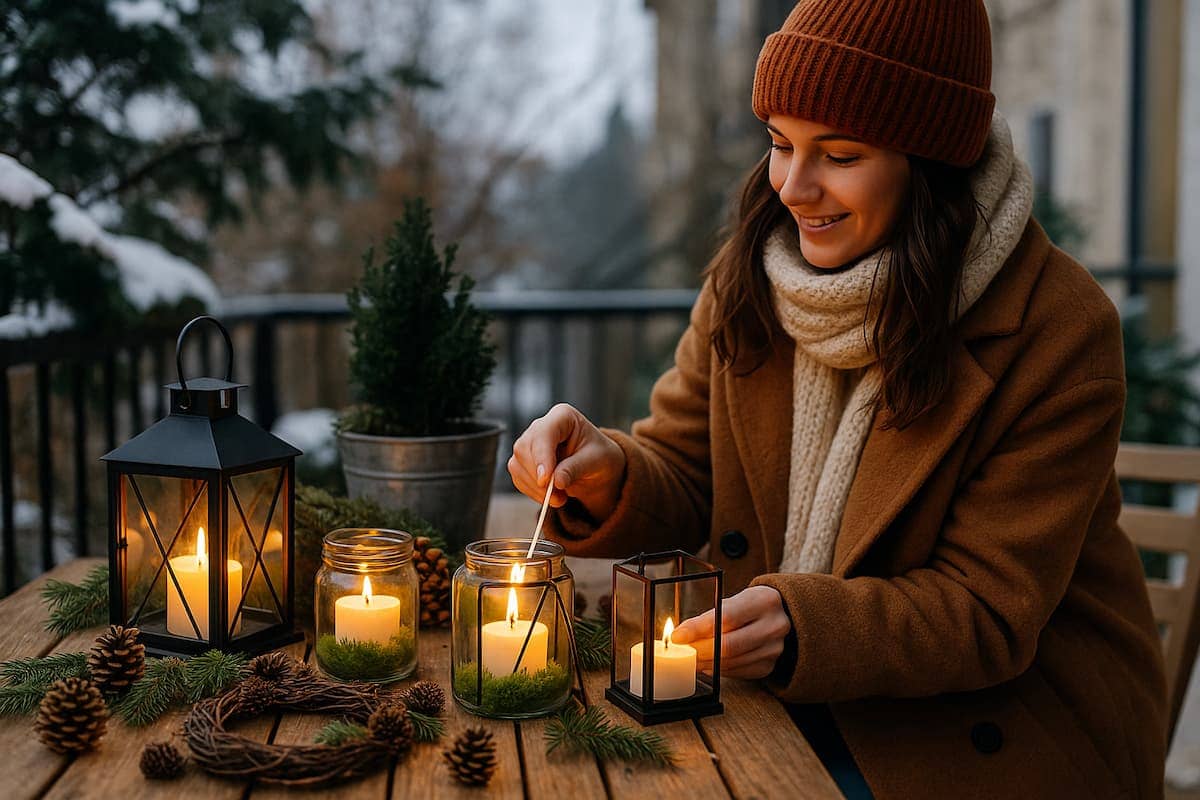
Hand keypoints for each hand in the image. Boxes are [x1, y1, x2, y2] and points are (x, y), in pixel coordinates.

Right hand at [507, 403, 626, 521]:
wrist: (595, 468)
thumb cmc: (599, 457)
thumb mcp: (597, 462)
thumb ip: (576, 468)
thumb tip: (556, 481)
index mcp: (562, 417)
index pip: (544, 432)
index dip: (542, 456)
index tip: (545, 479)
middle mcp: (541, 426)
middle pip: (524, 448)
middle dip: (539, 477)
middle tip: (559, 497)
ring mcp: (529, 443)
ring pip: (517, 464)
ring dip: (536, 488)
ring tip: (560, 498)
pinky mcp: (523, 461)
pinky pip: (518, 477)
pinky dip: (532, 492)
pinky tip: (551, 496)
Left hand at [670, 586, 790, 679]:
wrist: (782, 617)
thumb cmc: (749, 607)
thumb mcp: (735, 601)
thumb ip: (711, 617)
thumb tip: (681, 635)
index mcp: (764, 601)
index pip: (726, 617)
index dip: (698, 629)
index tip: (677, 636)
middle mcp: (774, 626)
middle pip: (729, 645)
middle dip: (699, 650)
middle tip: (679, 652)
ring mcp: (774, 649)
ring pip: (731, 662)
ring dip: (705, 662)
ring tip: (689, 658)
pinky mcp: (769, 666)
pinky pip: (736, 672)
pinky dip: (718, 670)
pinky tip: (706, 664)